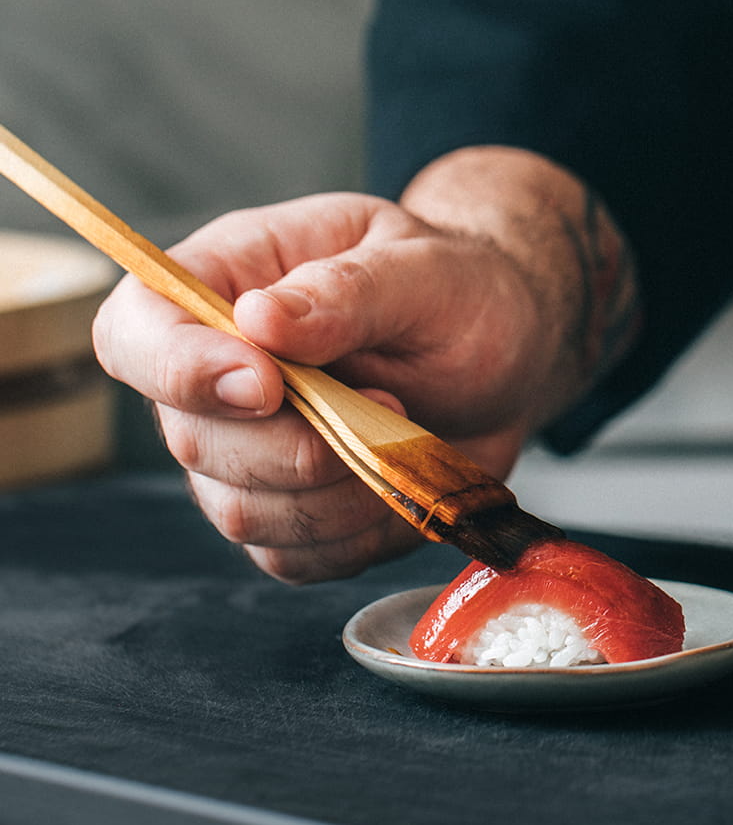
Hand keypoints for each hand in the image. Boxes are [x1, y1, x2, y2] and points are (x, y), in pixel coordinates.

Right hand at [93, 147, 637, 581]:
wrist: (504, 360)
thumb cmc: (459, 293)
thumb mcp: (421, 268)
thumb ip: (344, 291)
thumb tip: (260, 321)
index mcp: (227, 283)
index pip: (137, 332)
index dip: (178, 370)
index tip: (268, 385)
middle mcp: (219, 376)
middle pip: (191, 440)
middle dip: (296, 446)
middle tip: (388, 402)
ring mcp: (250, 452)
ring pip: (242, 512)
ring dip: (338, 493)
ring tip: (404, 436)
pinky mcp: (293, 513)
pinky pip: (295, 556)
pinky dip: (359, 535)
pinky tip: (400, 484)